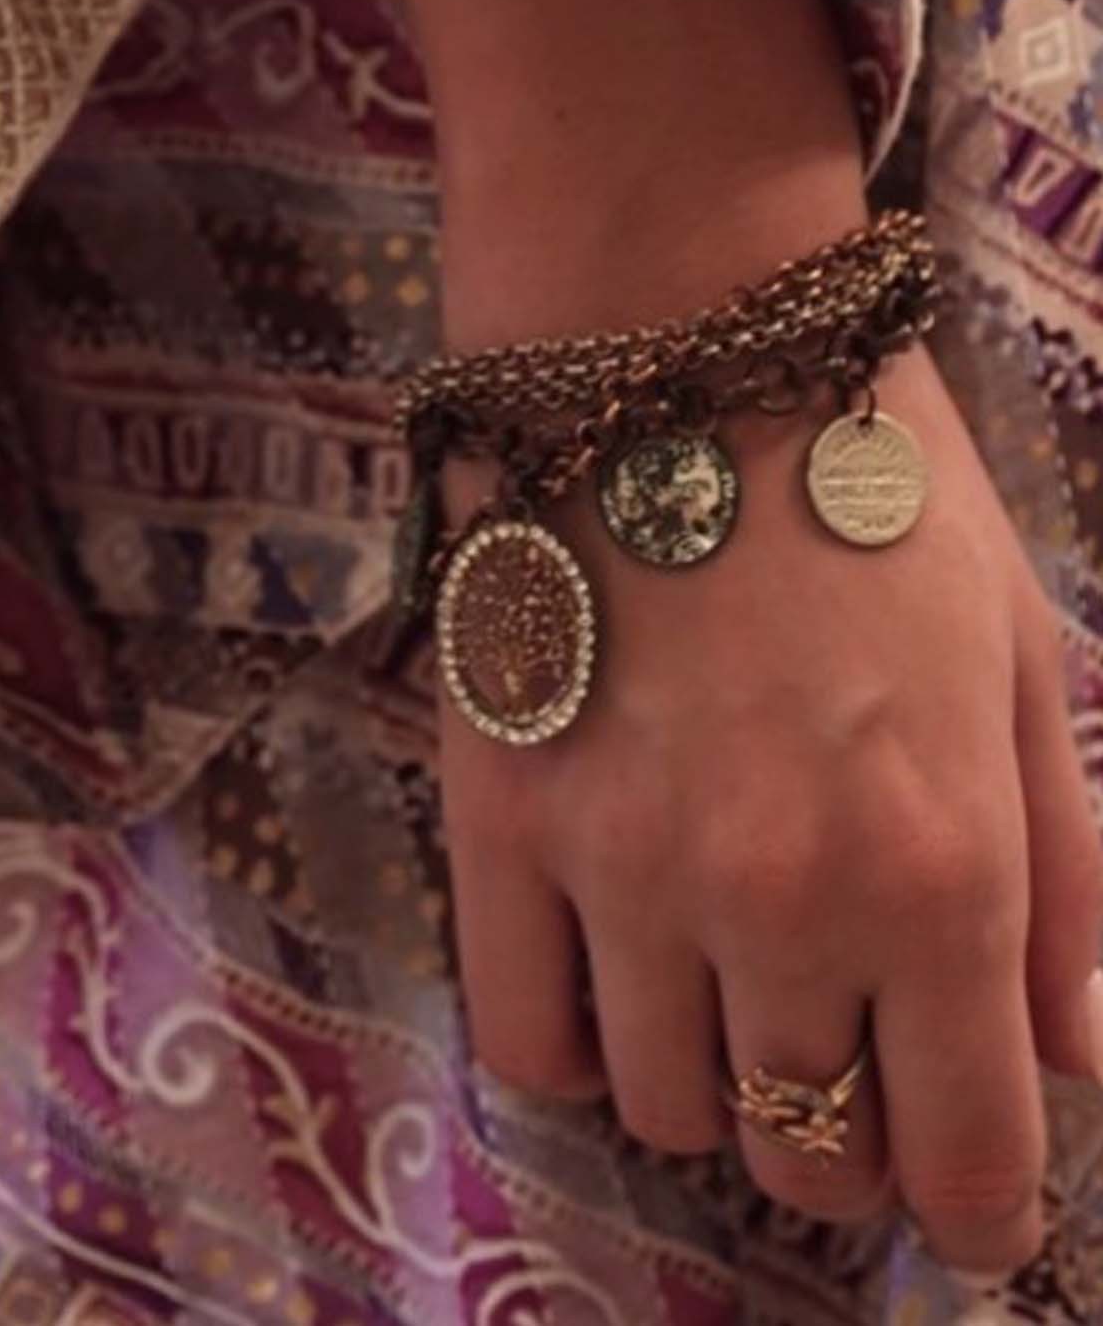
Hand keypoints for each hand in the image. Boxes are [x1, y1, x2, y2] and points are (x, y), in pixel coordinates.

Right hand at [439, 342, 1102, 1273]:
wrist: (670, 336)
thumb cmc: (871, 483)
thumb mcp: (1023, 657)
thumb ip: (1070, 877)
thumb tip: (1069, 1058)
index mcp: (943, 871)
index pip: (969, 1163)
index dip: (979, 1207)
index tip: (961, 1184)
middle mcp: (783, 904)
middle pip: (806, 1156)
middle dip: (841, 1135)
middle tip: (835, 1049)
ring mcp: (624, 871)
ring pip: (662, 1110)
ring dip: (706, 1077)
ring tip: (715, 976)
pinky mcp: (498, 820)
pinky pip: (523, 1036)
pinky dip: (574, 1039)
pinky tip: (605, 965)